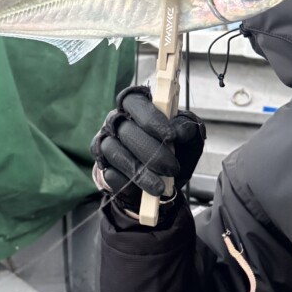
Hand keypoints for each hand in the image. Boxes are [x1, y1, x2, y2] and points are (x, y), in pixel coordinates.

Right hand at [90, 85, 205, 212]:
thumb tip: (180, 132)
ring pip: (115, 152)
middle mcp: (117, 120)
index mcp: (137, 106)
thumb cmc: (174, 152)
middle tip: (172, 168)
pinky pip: (110, 173)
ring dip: (139, 172)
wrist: (162, 183)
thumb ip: (188, 130)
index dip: (151, 118)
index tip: (171, 137)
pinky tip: (143, 191)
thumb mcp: (189, 140)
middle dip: (151, 151)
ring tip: (160, 187)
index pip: (134, 101)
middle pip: (125, 129)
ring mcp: (106, 142)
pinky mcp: (102, 165)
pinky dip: (128, 183)